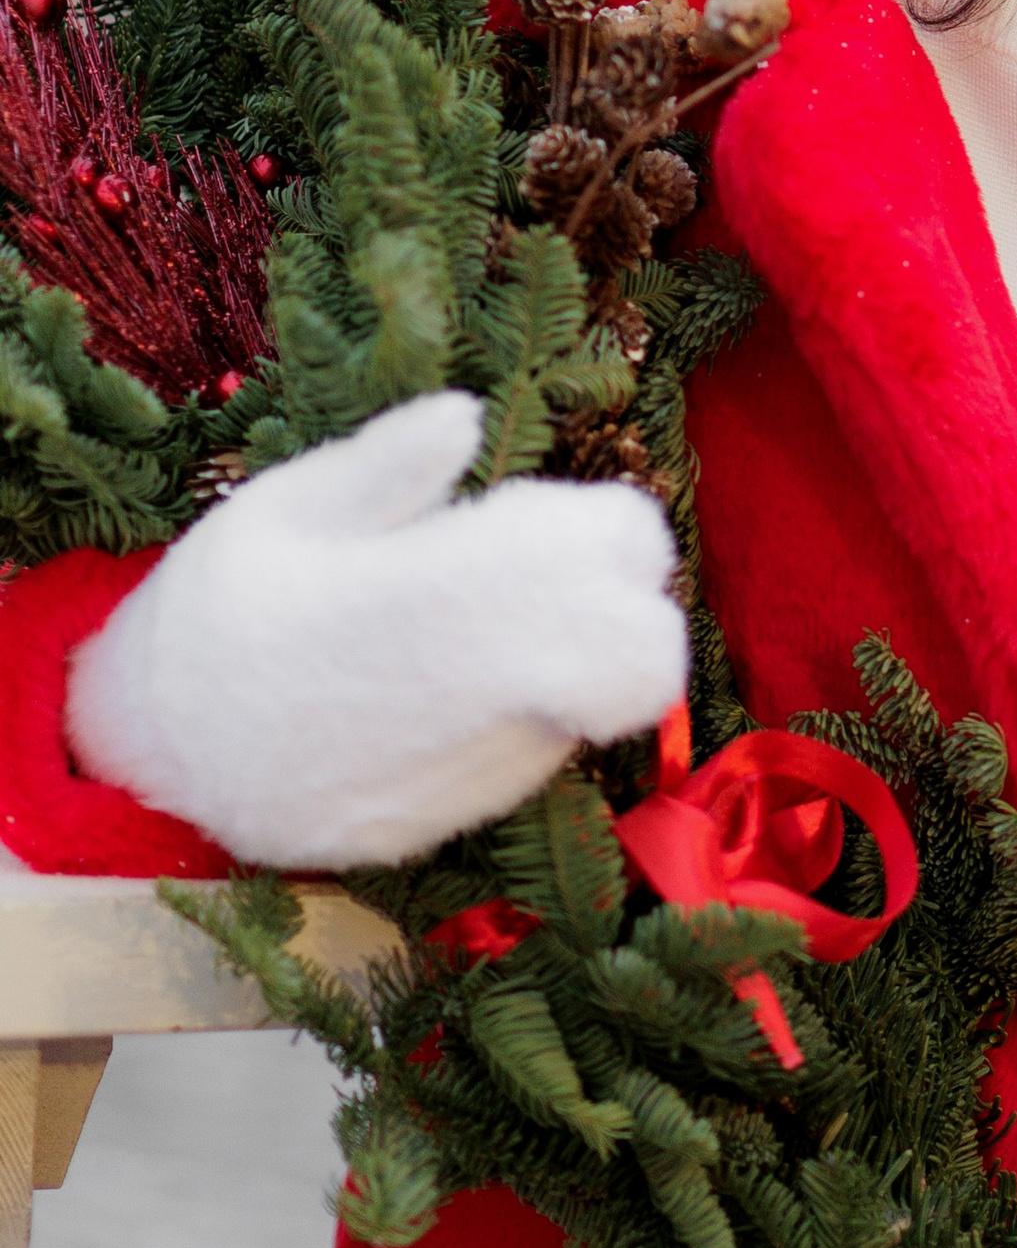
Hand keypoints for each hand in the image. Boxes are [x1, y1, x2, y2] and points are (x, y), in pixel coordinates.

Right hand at [68, 393, 685, 866]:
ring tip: (483, 628)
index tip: (543, 515)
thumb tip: (467, 415)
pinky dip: (523, 719)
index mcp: (432, 595)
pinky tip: (449, 689)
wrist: (142, 761)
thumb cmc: (212, 611)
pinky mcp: (442, 832)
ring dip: (574, 662)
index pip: (609, 553)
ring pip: (596, 717)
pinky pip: (531, 765)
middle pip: (644, 652)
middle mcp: (467, 696)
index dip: (603, 527)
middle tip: (550, 573)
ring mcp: (458, 776)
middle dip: (624, 604)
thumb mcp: (278, 510)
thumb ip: (386, 465)